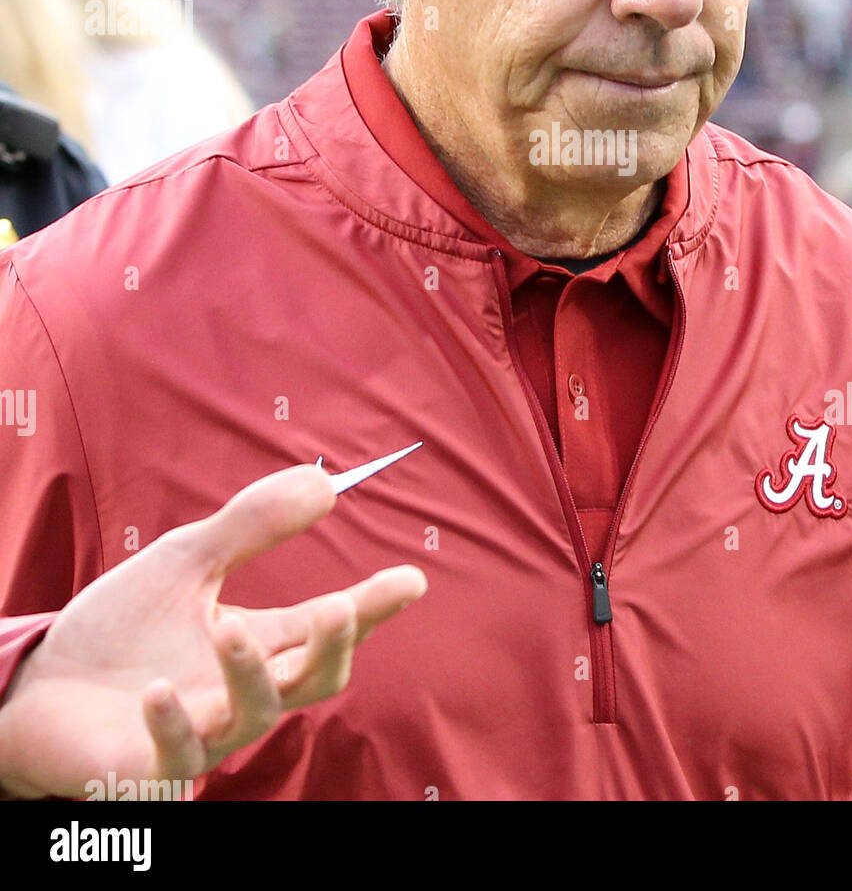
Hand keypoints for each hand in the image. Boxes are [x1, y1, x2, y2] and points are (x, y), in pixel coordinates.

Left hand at [0, 464, 425, 798]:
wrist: (41, 684)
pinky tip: (157, 691)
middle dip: (335, 646)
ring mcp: (202, 732)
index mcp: (257, 643)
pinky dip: (173, 725)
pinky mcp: (151, 767)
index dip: (373, 606)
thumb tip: (327, 482)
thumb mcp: (188, 559)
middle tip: (337, 609)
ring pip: (255, 715)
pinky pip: (176, 756)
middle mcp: (241, 692)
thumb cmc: (121, 628)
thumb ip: (253, 524)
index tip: (411, 578)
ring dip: (249, 673)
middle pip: (314, 679)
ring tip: (227, 627)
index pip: (326, 625)